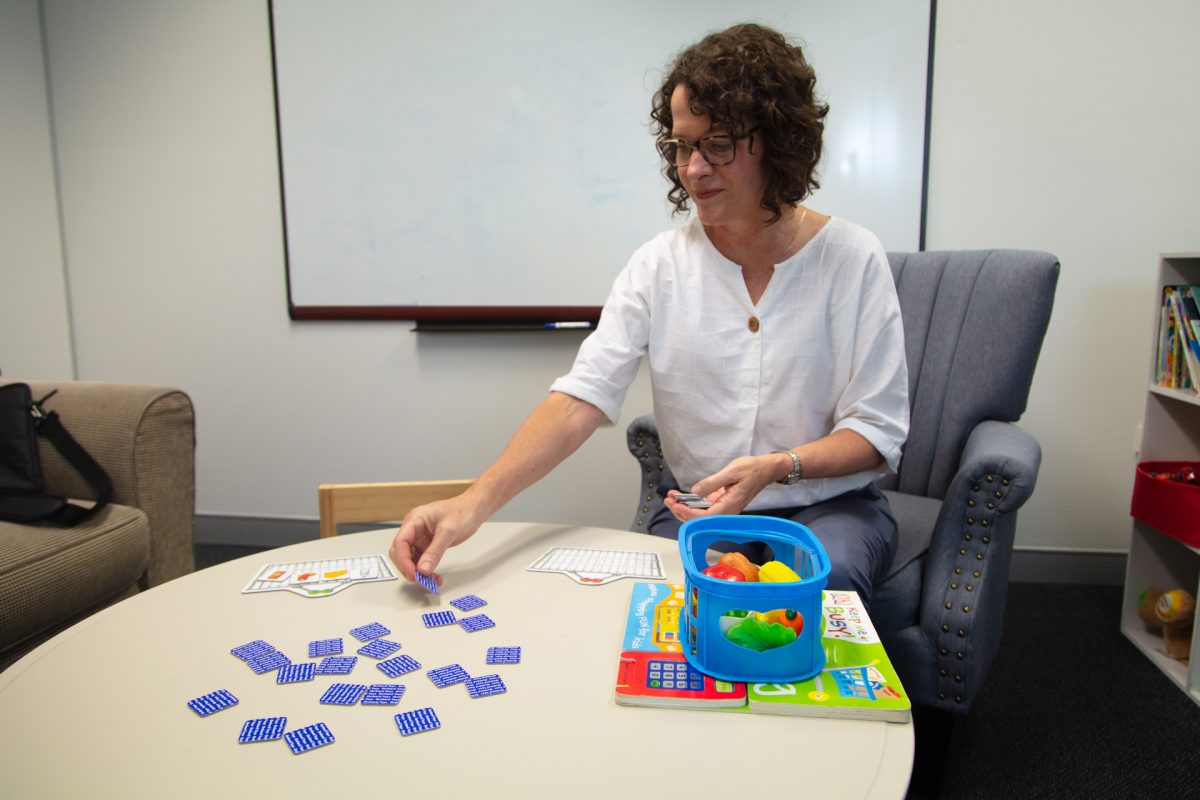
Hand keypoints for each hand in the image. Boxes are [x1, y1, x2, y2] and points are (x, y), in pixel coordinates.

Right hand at [387, 497, 479, 584]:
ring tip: (431, 581)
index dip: (403, 560)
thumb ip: (435, 551)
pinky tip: (435, 577)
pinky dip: (426, 570)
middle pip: (401, 552)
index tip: (412, 573)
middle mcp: (414, 529)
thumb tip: (423, 569)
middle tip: (420, 579)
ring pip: (411, 559)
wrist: (474, 509)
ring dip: (419, 572)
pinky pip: (422, 560)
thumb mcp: (448, 531)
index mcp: (414, 520)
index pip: (400, 542)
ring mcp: (420, 538)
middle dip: (408, 567)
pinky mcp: (428, 545)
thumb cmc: (462, 511)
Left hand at [664, 454, 781, 521]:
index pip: (704, 516)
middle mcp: (726, 511)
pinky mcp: (722, 503)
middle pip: (699, 519)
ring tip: (671, 498)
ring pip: (700, 514)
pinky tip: (682, 497)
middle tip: (668, 499)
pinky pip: (704, 507)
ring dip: (684, 507)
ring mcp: (724, 508)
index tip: (675, 504)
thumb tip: (695, 492)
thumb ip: (712, 483)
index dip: (687, 512)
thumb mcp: (731, 472)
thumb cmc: (751, 469)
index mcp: (729, 506)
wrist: (765, 469)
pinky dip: (692, 503)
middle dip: (681, 510)